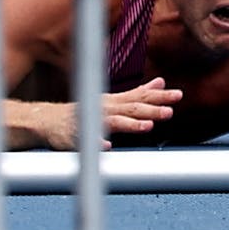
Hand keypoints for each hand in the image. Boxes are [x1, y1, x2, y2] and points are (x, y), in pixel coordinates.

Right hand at [39, 76, 181, 149]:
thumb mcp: (114, 100)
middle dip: (151, 109)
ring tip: (147, 126)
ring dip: (131, 124)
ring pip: (114, 122)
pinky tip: (107, 146)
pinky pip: (88, 140)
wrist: (49, 121)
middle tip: (169, 112)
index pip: (141, 97)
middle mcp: (106, 108)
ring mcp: (92, 122)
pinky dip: (97, 142)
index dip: (160, 96)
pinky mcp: (77, 136)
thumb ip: (138, 93)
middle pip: (132, 108)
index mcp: (116, 101)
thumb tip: (161, 83)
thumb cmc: (86, 111)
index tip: (179, 95)